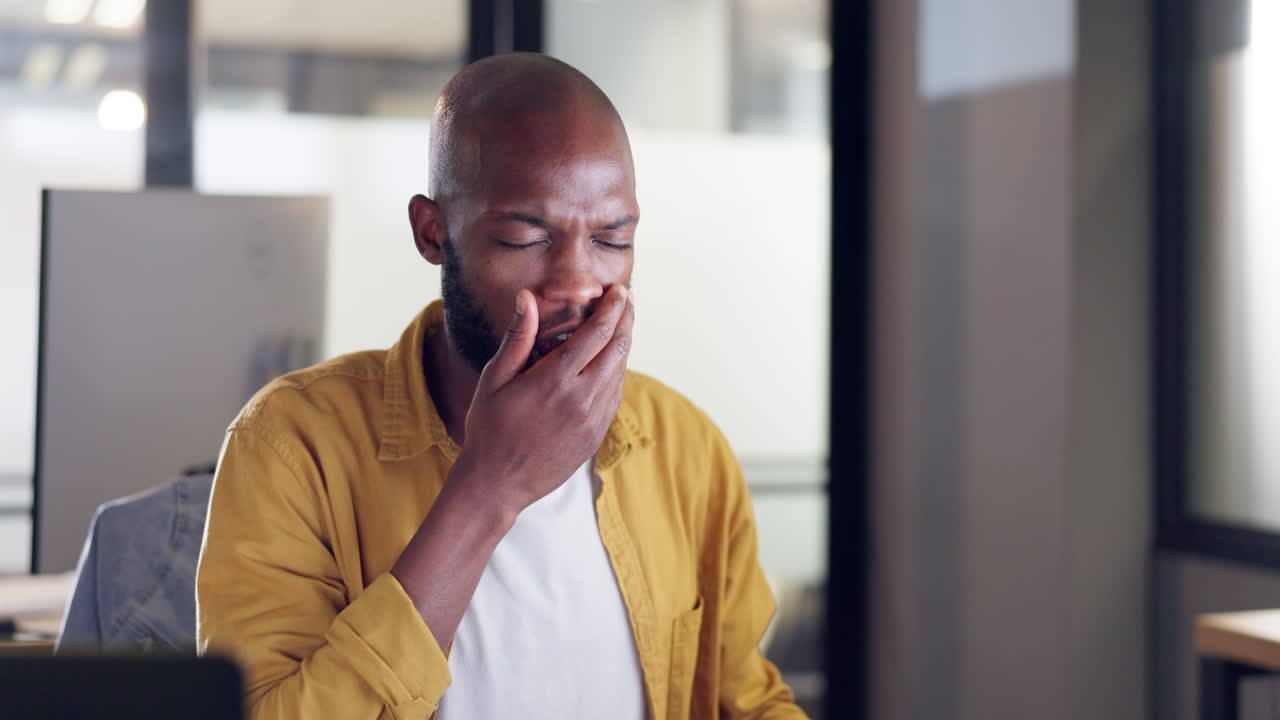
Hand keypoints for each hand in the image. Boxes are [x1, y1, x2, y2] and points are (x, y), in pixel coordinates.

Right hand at [450, 283, 633, 511]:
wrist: (498, 484)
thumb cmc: (489, 428)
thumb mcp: (494, 379)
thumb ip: (517, 337)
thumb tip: (526, 297)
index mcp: (555, 380)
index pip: (596, 333)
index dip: (612, 309)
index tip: (620, 291)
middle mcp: (581, 399)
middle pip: (617, 349)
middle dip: (626, 320)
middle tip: (629, 299)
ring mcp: (593, 420)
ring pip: (620, 373)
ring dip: (624, 345)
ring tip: (623, 324)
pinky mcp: (596, 436)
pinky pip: (615, 396)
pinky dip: (618, 373)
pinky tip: (612, 362)